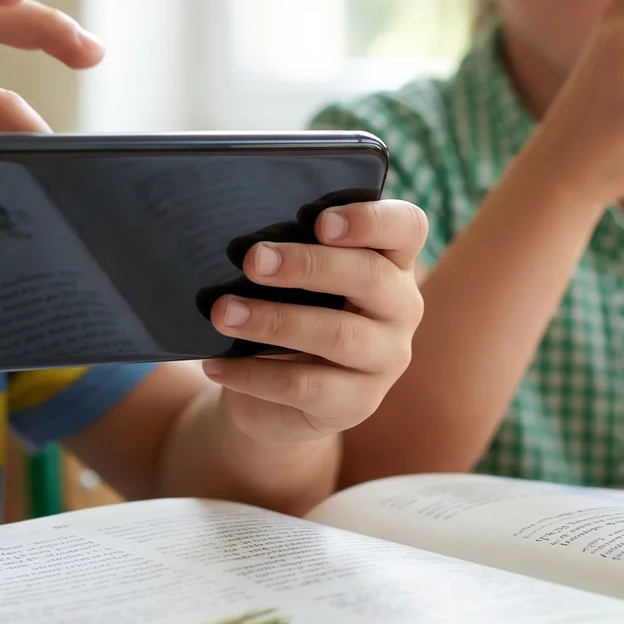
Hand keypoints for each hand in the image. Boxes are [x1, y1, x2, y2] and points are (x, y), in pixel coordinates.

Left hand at [199, 200, 427, 443]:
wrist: (278, 398)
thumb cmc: (290, 316)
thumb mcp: (297, 284)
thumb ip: (291, 257)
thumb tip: (248, 247)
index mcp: (392, 262)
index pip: (407, 227)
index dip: (371, 219)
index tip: (321, 221)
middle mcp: (401, 308)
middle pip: (370, 277)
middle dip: (308, 265)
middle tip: (253, 261)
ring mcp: (385, 360)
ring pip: (337, 334)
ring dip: (274, 321)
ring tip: (223, 313)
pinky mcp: (357, 403)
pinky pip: (305, 386)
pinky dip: (253, 374)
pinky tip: (216, 365)